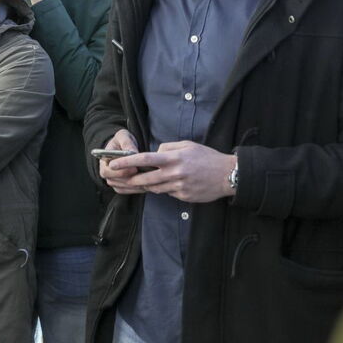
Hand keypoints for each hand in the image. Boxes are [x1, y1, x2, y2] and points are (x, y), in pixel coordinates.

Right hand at [97, 129, 142, 194]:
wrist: (123, 147)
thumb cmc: (122, 141)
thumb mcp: (123, 136)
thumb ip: (126, 142)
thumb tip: (132, 152)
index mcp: (103, 161)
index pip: (106, 171)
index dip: (119, 172)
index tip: (134, 168)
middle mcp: (106, 172)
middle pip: (113, 182)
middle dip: (128, 179)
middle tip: (142, 175)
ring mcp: (113, 180)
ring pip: (121, 188)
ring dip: (133, 185)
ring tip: (147, 180)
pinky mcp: (121, 185)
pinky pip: (127, 191)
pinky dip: (136, 189)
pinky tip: (147, 184)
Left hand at [110, 141, 236, 202]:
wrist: (228, 174)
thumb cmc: (207, 157)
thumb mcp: (187, 145)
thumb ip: (168, 147)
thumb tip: (154, 152)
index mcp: (173, 158)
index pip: (145, 159)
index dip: (127, 162)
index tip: (114, 163)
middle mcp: (174, 173)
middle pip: (145, 179)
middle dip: (131, 179)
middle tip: (122, 178)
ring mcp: (179, 187)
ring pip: (155, 188)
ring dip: (147, 184)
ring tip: (141, 180)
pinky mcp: (184, 197)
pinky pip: (167, 193)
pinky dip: (163, 189)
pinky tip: (166, 184)